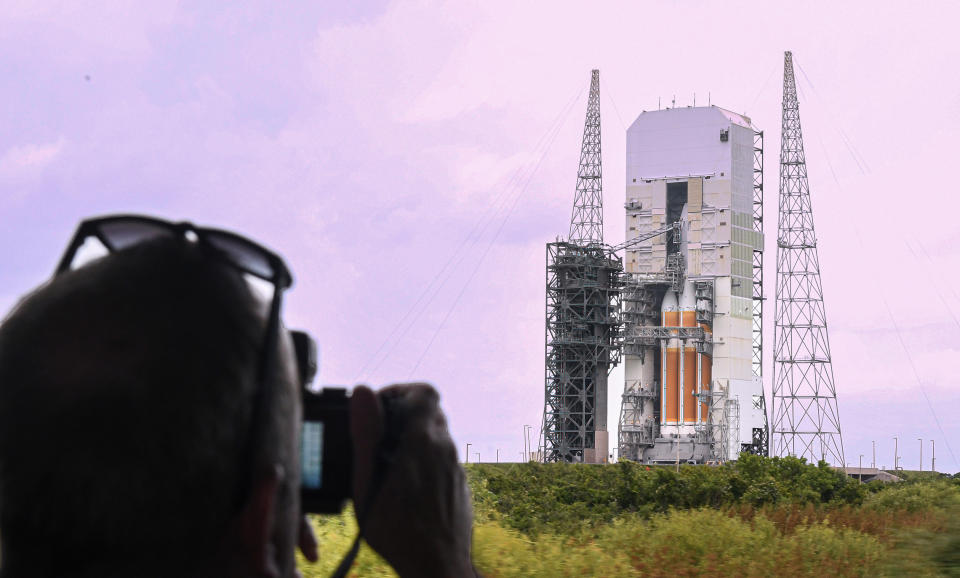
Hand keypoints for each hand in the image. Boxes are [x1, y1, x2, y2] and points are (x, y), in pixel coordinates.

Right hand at [350, 384, 473, 577]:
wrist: (437, 566)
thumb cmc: (398, 529)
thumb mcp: (368, 480)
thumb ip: (367, 433)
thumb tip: (364, 391)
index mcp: (424, 440)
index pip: (424, 391)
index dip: (400, 391)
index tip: (379, 408)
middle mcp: (445, 449)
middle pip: (430, 413)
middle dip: (403, 416)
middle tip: (378, 438)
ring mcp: (455, 469)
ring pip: (436, 438)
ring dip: (413, 441)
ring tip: (388, 466)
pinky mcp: (458, 487)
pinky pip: (442, 463)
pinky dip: (424, 463)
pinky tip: (406, 488)